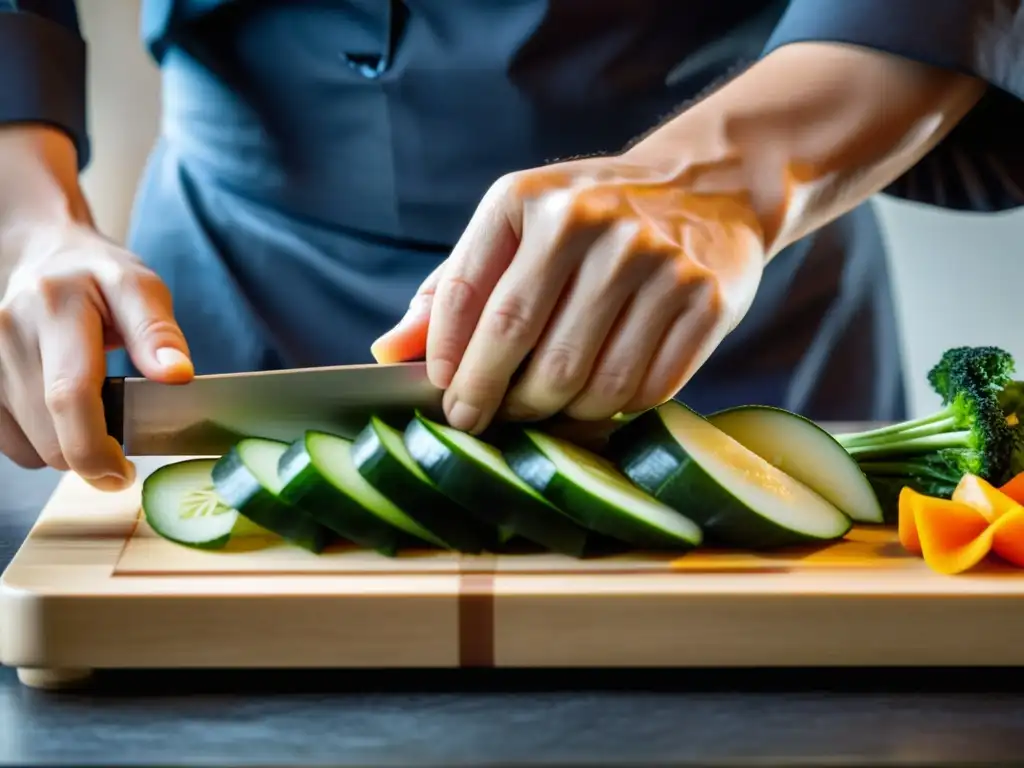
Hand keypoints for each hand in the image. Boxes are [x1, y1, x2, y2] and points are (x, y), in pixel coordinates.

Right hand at [0, 220, 192, 488]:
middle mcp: (9, 328)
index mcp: (58, 305)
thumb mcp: (142, 289)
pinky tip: (60, 418)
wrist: (45, 254)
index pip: (69, 394)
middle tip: (120, 456)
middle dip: (89, 457)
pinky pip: (8, 442)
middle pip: (47, 431)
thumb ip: (158, 334)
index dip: (95, 448)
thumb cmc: (101, 277)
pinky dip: (39, 444)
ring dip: (65, 451)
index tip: (124, 473)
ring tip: (92, 419)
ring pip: (26, 446)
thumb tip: (178, 375)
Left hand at [372, 154, 765, 432]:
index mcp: (527, 198)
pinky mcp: (704, 300)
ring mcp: (655, 261)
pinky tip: (601, 397)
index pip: (466, 296)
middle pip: (523, 345)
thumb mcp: (517, 229)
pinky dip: (615, 410)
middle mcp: (591, 222)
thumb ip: (454, 286)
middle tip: (484, 420)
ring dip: (557, 413)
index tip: (445, 394)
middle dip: (494, 399)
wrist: (707, 188)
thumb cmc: (590, 219)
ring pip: (587, 381)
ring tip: (546, 407)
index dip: (447, 359)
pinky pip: (644, 390)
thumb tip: (388, 352)